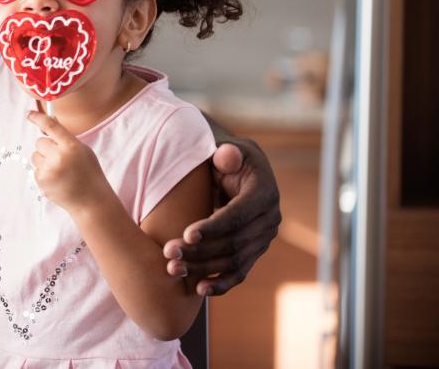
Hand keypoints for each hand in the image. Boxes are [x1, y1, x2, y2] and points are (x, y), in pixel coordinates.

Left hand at [27, 111, 111, 212]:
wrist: (90, 200)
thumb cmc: (89, 172)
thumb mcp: (83, 150)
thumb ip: (66, 138)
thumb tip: (49, 123)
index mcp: (71, 146)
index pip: (50, 126)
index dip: (38, 118)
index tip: (29, 115)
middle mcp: (58, 157)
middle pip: (40, 142)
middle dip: (47, 147)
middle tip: (60, 157)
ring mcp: (48, 170)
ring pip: (35, 155)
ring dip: (44, 160)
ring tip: (59, 170)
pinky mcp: (41, 182)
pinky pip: (35, 169)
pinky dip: (44, 172)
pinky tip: (57, 179)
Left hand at [162, 137, 280, 295]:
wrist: (235, 171)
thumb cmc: (225, 157)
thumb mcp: (227, 149)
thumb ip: (227, 152)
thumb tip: (226, 156)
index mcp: (264, 192)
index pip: (238, 215)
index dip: (213, 227)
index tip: (186, 234)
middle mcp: (269, 219)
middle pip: (234, 243)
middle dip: (200, 251)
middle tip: (168, 253)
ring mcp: (263, 239)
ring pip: (234, 261)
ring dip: (203, 269)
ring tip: (173, 269)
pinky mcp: (254, 251)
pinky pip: (240, 272)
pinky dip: (221, 283)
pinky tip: (199, 290)